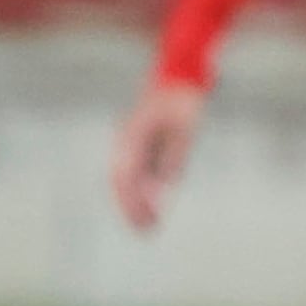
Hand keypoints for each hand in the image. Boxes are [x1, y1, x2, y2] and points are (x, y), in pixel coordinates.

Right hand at [110, 76, 205, 230]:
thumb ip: (174, 156)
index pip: (126, 177)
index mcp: (132, 138)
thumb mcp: (184, 129)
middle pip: (120, 182)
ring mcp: (132, 143)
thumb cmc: (183, 99)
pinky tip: (154, 205)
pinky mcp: (142, 143)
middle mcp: (127, 142)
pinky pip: (137, 173)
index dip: (133, 203)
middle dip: (130, 209)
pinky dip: (142, 191)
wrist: (179, 73)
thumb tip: (165, 185)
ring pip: (126, 180)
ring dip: (135, 202)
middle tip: (146, 232)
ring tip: (149, 225)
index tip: (146, 222)